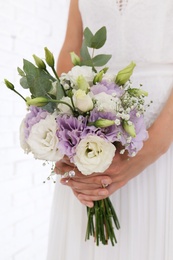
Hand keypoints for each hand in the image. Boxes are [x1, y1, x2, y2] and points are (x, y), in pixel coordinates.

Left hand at [55, 116, 171, 206]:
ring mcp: (114, 181)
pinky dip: (91, 196)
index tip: (61, 161)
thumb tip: (78, 142)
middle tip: (58, 172)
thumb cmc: (127, 143)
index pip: (83, 165)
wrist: (145, 152)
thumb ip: (97, 144)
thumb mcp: (111, 141)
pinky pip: (103, 194)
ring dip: (76, 185)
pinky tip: (81, 195)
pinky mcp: (118, 185)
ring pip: (92, 187)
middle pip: (85, 176)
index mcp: (107, 160)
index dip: (71, 164)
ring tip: (65, 182)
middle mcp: (109, 172)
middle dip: (70, 174)